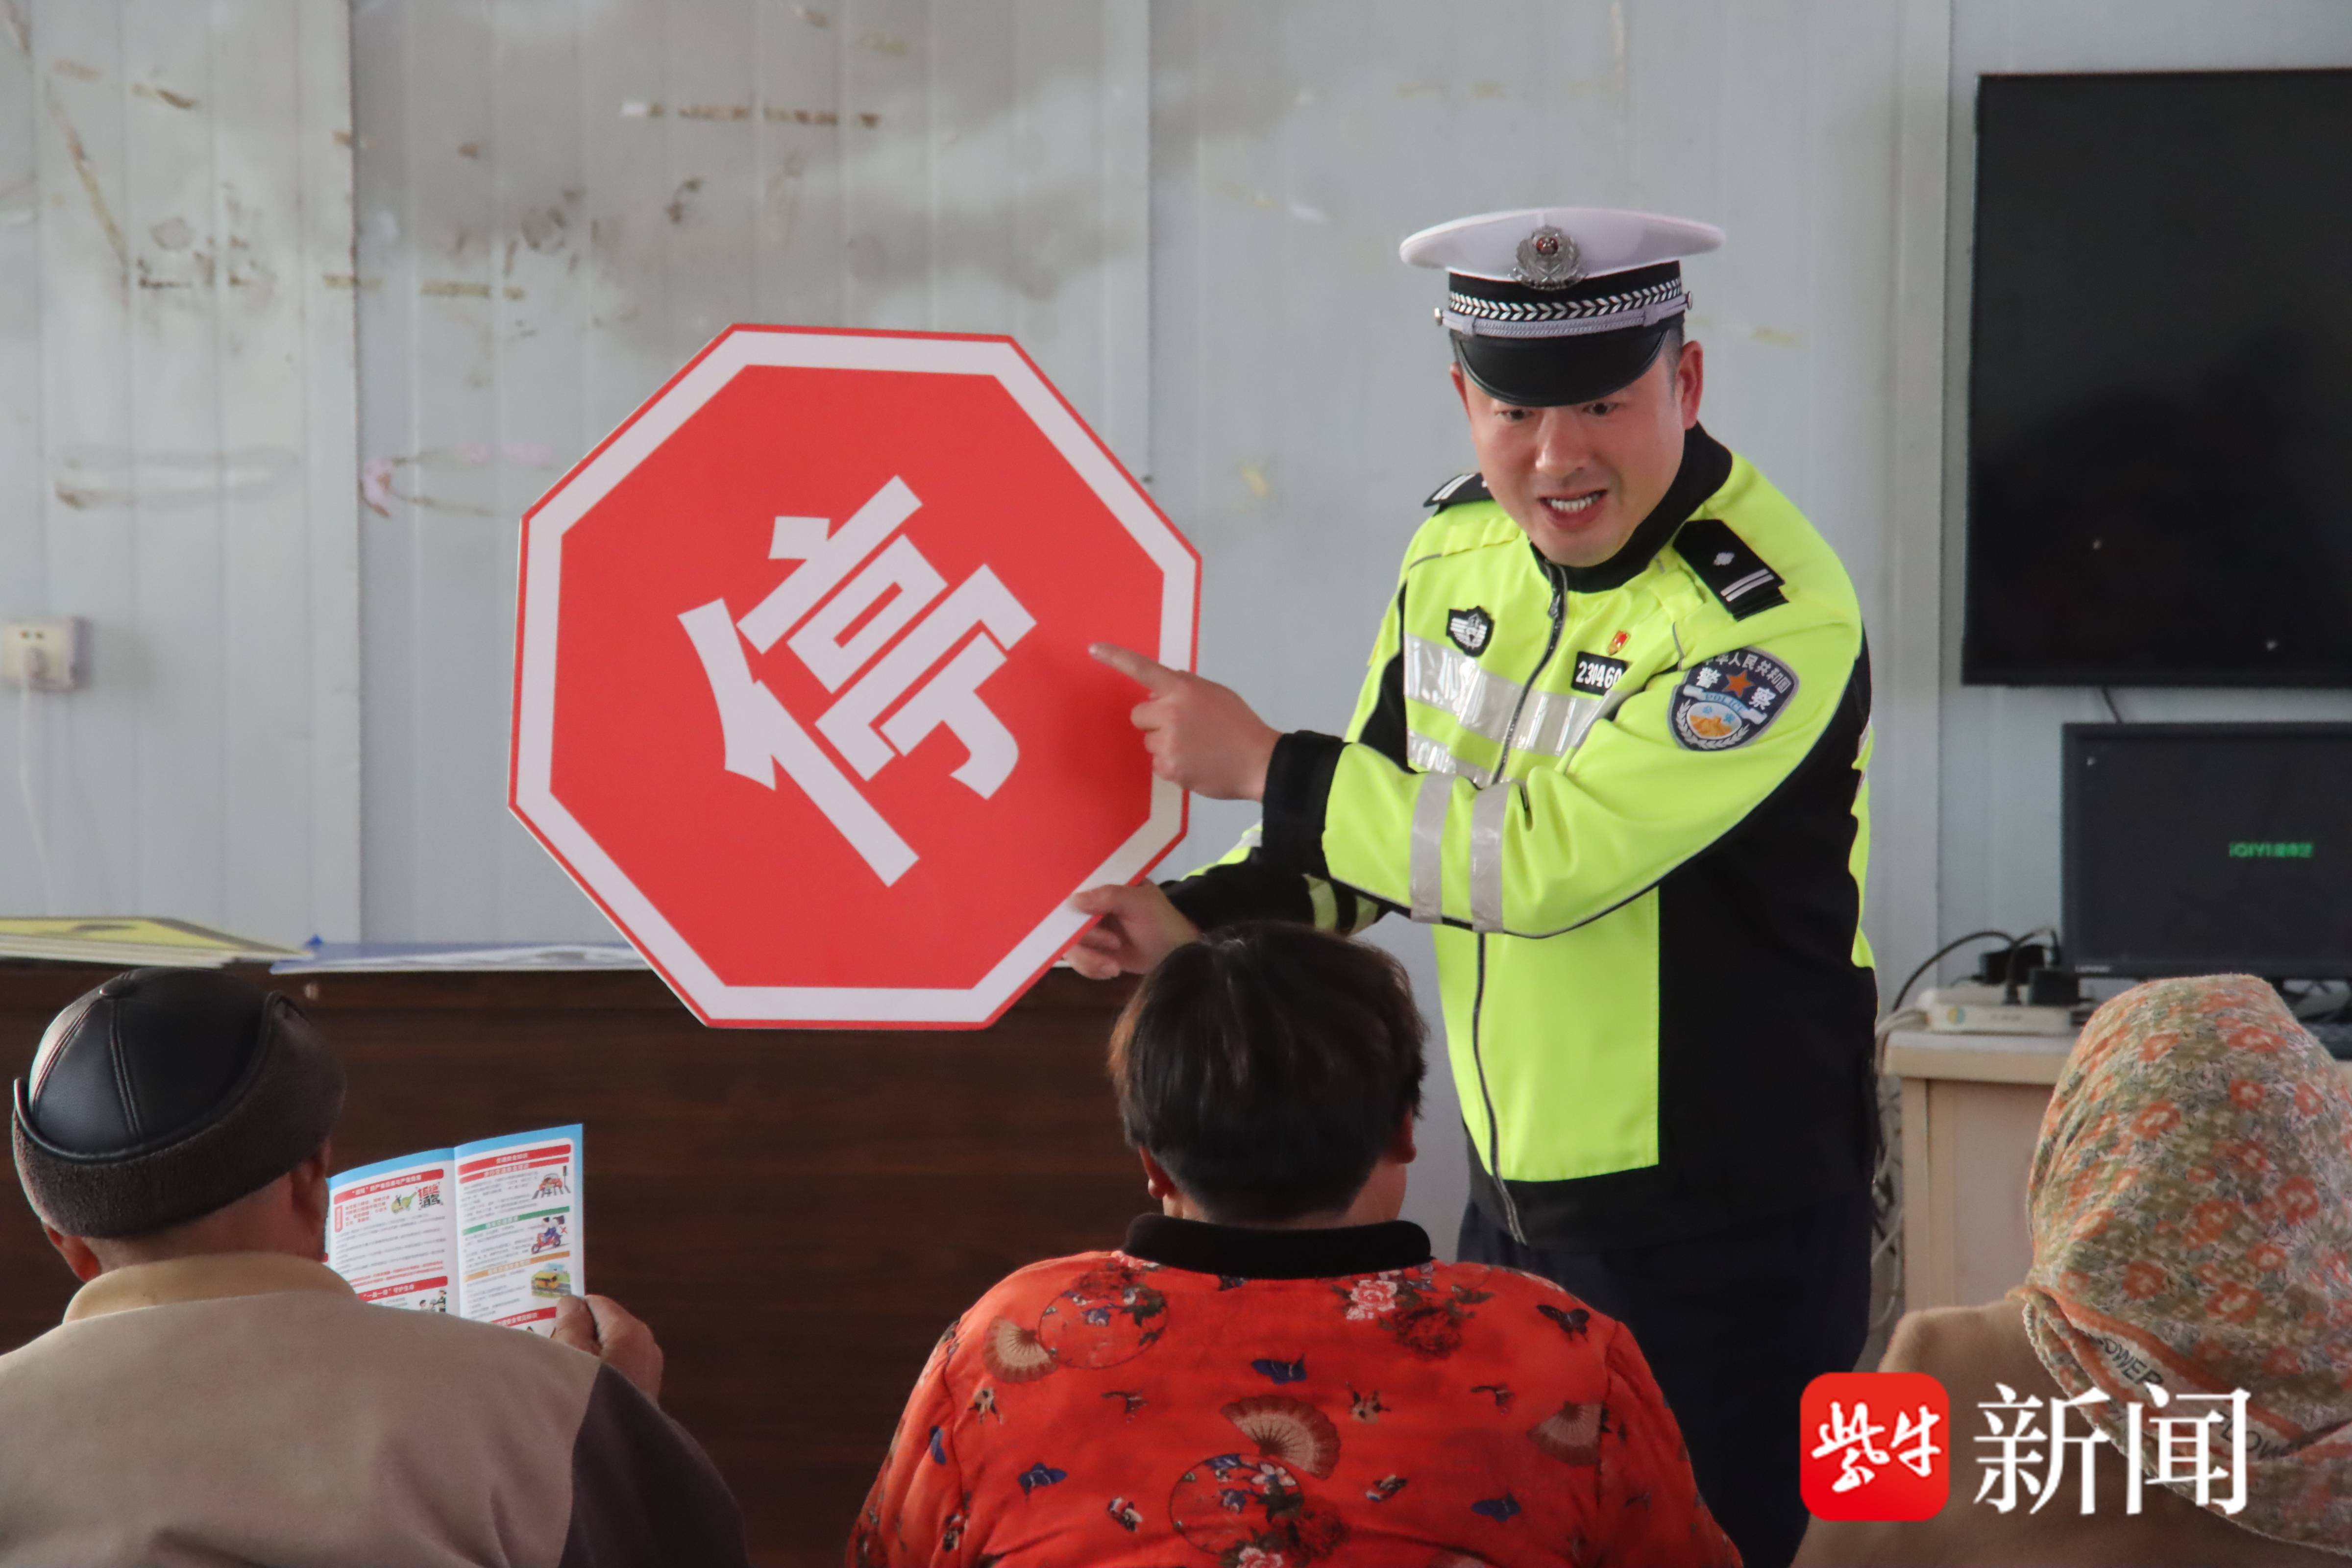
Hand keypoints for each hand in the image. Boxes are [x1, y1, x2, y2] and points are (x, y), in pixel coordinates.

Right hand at [552, 1292, 665, 1404]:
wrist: (611, 1455)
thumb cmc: (586, 1397)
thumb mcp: (568, 1354)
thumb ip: (571, 1324)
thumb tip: (572, 1303)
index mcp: (630, 1330)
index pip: (597, 1304)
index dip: (571, 1313)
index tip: (549, 1330)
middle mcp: (646, 1345)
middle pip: (605, 1328)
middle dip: (578, 1337)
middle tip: (552, 1356)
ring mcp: (649, 1370)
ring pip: (610, 1350)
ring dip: (586, 1359)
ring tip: (561, 1377)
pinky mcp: (644, 1393)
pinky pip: (617, 1371)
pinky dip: (598, 1375)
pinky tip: (579, 1393)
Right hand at [1065, 882, 1198, 978]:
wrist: (1175, 956)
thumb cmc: (1161, 922)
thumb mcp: (1140, 903)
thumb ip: (1108, 896)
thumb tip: (1073, 900)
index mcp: (1104, 884)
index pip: (1075, 886)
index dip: (1068, 901)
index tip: (1072, 918)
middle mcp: (1092, 906)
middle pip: (1066, 920)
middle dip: (1088, 938)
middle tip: (1114, 944)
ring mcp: (1091, 929)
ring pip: (1069, 944)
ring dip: (1089, 958)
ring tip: (1114, 966)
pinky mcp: (1093, 951)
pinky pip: (1078, 960)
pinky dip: (1091, 968)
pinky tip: (1112, 970)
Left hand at [1091, 643, 1280, 801]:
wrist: (1259, 762)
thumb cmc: (1238, 724)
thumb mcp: (1215, 694)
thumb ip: (1184, 687)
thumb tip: (1154, 695)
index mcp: (1183, 690)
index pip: (1143, 669)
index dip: (1116, 657)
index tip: (1093, 649)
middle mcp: (1170, 713)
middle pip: (1139, 715)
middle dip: (1154, 720)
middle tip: (1183, 728)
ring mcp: (1168, 743)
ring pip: (1149, 741)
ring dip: (1165, 743)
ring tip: (1195, 748)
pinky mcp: (1169, 768)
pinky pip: (1158, 763)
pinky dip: (1173, 764)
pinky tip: (1196, 763)